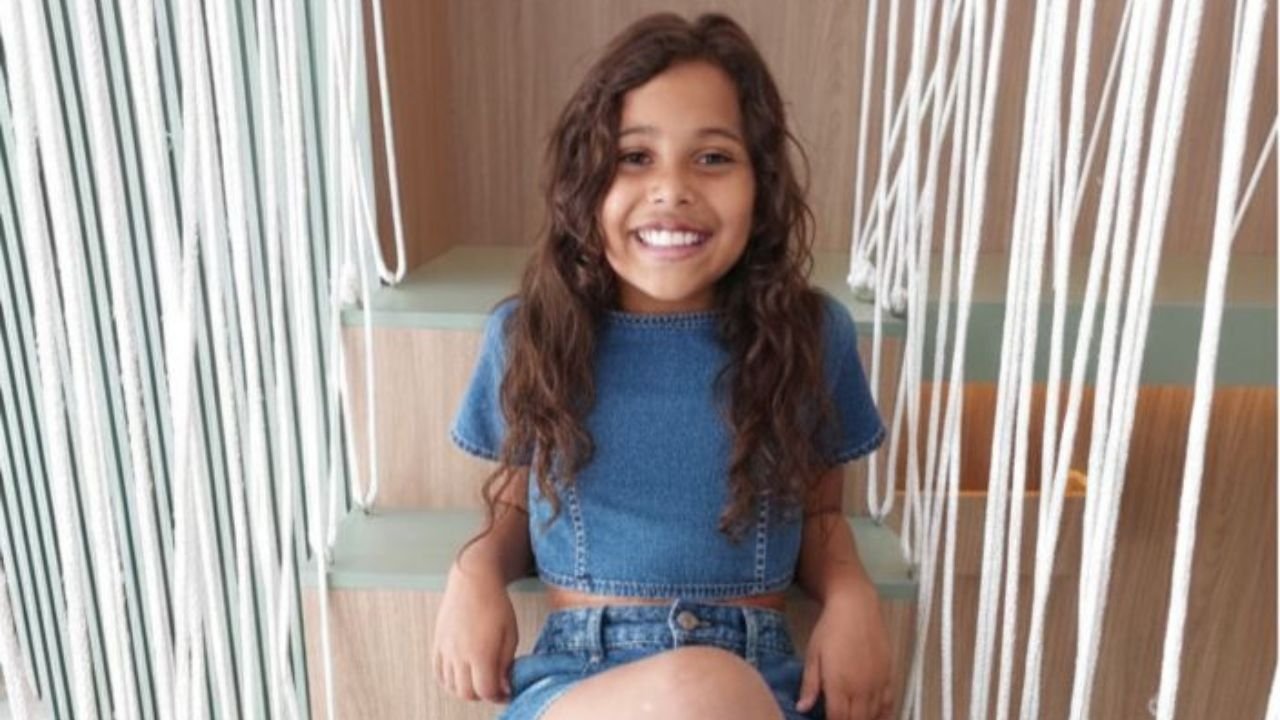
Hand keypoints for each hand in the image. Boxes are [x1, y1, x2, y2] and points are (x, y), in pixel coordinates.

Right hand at [431, 562, 518, 703]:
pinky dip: (449, 680)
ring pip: (451, 686)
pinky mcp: (437, 643)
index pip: (486, 691)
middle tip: (494, 686)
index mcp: (480, 653)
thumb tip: (503, 686)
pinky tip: (461, 674)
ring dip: (466, 689)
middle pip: (467, 693)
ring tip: (479, 679)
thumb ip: (505, 664)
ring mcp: (445, 650)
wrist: (473, 579)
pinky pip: (438, 673)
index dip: (499, 696)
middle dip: (482, 695)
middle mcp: (459, 654)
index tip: (507, 692)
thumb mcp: (510, 634)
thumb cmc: (496, 604)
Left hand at [796, 580, 893, 719]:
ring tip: (854, 717)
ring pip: (874, 715)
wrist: (856, 606)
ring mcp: (877, 682)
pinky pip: (889, 703)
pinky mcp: (889, 674)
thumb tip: (802, 708)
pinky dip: (883, 714)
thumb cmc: (830, 628)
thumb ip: (809, 685)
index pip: (838, 719)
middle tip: (838, 719)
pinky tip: (875, 716)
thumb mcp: (813, 655)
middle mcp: (861, 687)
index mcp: (839, 684)